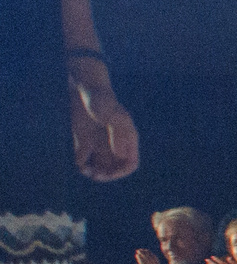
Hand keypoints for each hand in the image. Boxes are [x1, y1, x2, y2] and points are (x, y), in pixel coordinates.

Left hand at [67, 66, 138, 183]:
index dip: (122, 171)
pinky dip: (83, 165)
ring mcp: (99, 143)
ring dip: (95, 173)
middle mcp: (114, 144)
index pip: (130, 163)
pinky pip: (85, 160)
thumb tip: (122, 155)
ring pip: (101, 167)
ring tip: (87, 171)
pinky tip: (80, 164)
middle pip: (115, 168)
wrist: (83, 88)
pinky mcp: (84, 141)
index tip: (110, 172)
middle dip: (107, 175)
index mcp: (126, 139)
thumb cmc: (101, 99)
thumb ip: (119, 134)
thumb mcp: (111, 115)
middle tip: (96, 175)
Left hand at [135, 247, 162, 263]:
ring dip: (142, 254)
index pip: (155, 259)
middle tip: (141, 249)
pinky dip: (139, 258)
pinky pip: (142, 262)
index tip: (146, 251)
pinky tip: (136, 255)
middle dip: (146, 252)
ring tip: (138, 251)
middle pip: (151, 257)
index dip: (151, 254)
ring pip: (146, 258)